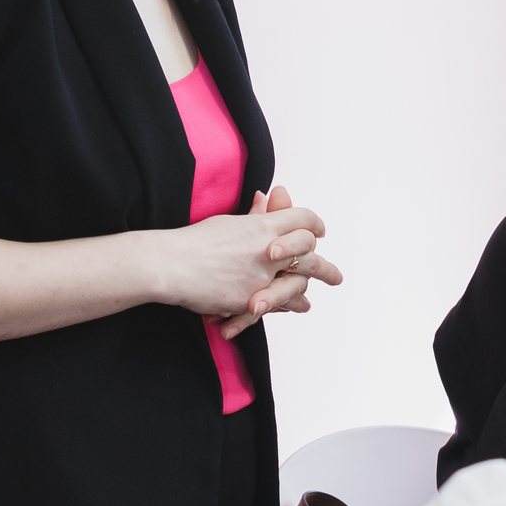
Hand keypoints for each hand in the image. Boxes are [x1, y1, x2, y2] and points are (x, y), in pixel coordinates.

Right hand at [158, 187, 339, 332]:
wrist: (169, 264)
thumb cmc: (192, 241)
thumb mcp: (227, 222)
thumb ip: (253, 216)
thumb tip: (266, 199)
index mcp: (261, 225)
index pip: (301, 218)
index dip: (313, 223)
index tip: (318, 231)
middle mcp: (267, 249)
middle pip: (309, 251)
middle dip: (325, 265)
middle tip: (335, 275)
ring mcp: (261, 276)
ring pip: (299, 280)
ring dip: (314, 287)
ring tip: (323, 293)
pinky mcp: (250, 300)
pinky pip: (279, 303)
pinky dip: (292, 304)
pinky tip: (300, 306)